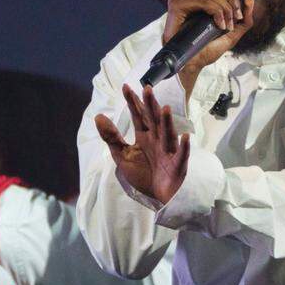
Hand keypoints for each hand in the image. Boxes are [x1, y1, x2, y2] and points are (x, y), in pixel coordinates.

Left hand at [95, 84, 188, 203]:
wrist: (159, 197)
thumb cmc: (144, 174)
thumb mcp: (123, 156)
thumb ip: (112, 137)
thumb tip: (98, 116)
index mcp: (144, 136)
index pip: (138, 115)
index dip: (132, 102)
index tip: (125, 87)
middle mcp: (157, 139)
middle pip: (153, 120)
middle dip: (150, 105)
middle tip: (146, 88)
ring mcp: (168, 151)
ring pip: (168, 133)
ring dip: (167, 122)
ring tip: (164, 109)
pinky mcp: (177, 165)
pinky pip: (182, 155)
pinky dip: (184, 147)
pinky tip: (185, 137)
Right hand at [163, 0, 256, 100]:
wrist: (190, 66)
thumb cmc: (205, 52)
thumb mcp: (230, 36)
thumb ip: (243, 22)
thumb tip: (251, 1)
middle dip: (232, 0)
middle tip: (237, 19)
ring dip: (225, 9)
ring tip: (226, 25)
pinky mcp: (176, 5)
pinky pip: (203, 0)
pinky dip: (216, 11)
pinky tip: (219, 24)